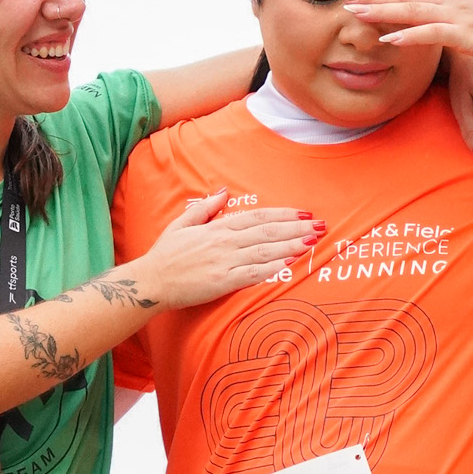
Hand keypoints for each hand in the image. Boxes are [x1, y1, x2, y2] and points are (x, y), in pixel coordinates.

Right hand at [130, 193, 323, 310]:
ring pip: (266, 250)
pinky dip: (274, 267)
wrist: (151, 281)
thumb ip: (206, 207)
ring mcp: (225, 261)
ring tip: (313, 241)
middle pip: (268, 231)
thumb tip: (224, 191)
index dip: (283, 214)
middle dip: (297, 228)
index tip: (304, 213)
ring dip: (292, 245)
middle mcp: (225, 241)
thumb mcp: (182, 223)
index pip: (258, 217)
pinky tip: (291, 263)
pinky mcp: (222, 282)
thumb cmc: (165, 255)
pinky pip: (253, 273)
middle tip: (321, 226)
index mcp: (218, 227)